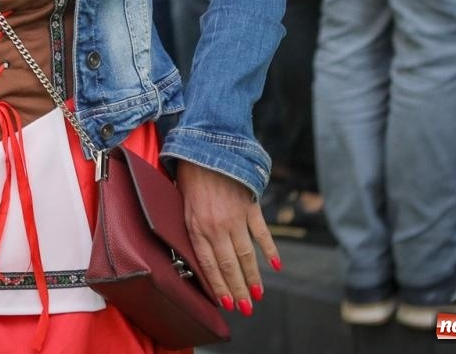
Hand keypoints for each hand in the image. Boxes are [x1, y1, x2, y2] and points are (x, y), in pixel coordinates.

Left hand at [175, 161, 279, 315]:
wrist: (208, 145)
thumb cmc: (189, 174)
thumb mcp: (180, 202)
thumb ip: (191, 226)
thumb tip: (195, 251)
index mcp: (196, 225)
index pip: (208, 264)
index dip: (218, 286)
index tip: (226, 303)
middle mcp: (217, 225)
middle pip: (229, 265)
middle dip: (238, 290)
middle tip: (245, 309)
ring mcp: (236, 217)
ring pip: (246, 254)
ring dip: (253, 277)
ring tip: (258, 295)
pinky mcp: (250, 207)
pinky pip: (262, 233)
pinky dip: (270, 250)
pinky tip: (276, 265)